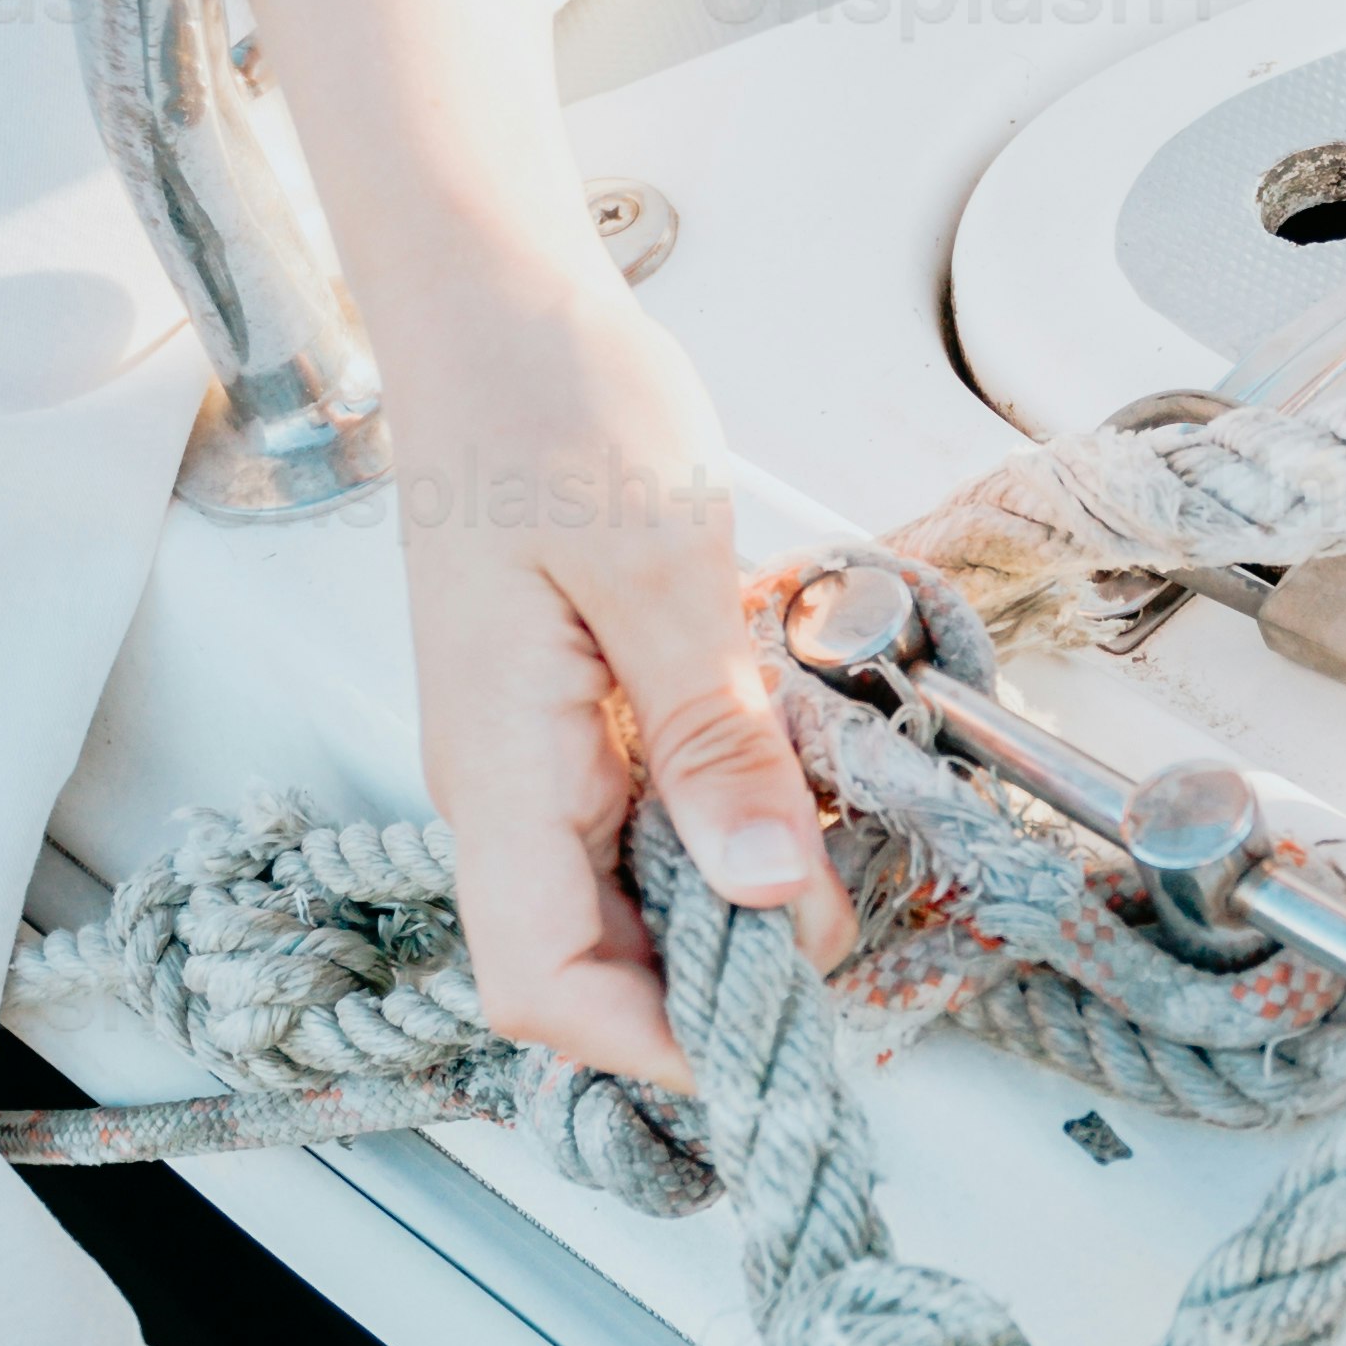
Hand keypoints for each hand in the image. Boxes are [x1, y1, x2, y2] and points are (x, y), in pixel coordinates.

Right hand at [379, 233, 846, 1085]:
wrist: (493, 300)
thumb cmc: (546, 400)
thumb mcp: (660, 570)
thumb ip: (715, 743)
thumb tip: (772, 894)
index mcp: (497, 766)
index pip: (547, 984)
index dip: (659, 1046)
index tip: (785, 1039)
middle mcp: (501, 783)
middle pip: (590, 965)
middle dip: (716, 990)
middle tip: (852, 959)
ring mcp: (533, 751)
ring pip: (624, 899)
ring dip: (729, 908)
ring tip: (841, 872)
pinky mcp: (571, 712)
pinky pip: (641, 820)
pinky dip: (723, 828)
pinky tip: (796, 787)